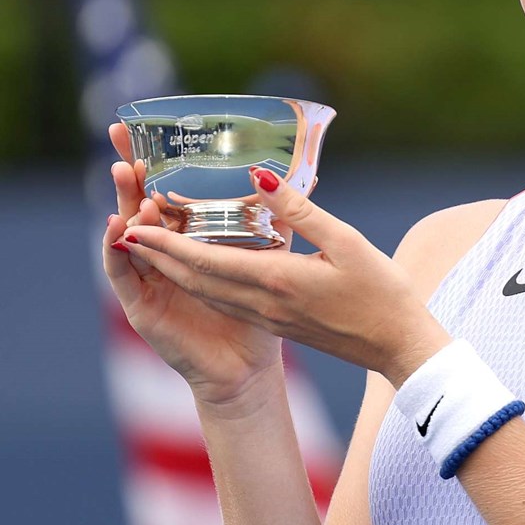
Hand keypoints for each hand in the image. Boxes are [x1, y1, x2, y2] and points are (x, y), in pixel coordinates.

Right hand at [102, 123, 283, 407]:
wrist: (247, 370)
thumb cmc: (259, 315)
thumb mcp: (272, 257)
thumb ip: (276, 218)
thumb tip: (287, 178)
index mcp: (191, 240)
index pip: (166, 191)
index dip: (154, 162)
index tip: (145, 127)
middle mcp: (164, 256)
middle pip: (139, 203)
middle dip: (128, 170)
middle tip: (118, 136)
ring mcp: (148, 279)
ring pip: (129, 233)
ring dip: (124, 202)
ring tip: (125, 173)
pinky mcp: (140, 306)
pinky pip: (122, 273)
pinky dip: (116, 249)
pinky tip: (117, 227)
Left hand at [107, 140, 450, 385]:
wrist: (398, 347)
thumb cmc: (382, 293)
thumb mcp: (346, 241)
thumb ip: (298, 210)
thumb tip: (259, 176)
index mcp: (275, 282)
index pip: (206, 261)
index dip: (165, 245)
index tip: (133, 225)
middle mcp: (262, 303)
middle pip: (195, 278)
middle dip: (157, 255)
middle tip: (126, 228)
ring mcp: (268, 317)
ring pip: (207, 291)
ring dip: (174, 270)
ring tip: (149, 244)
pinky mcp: (278, 324)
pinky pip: (227, 299)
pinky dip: (201, 281)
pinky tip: (196, 268)